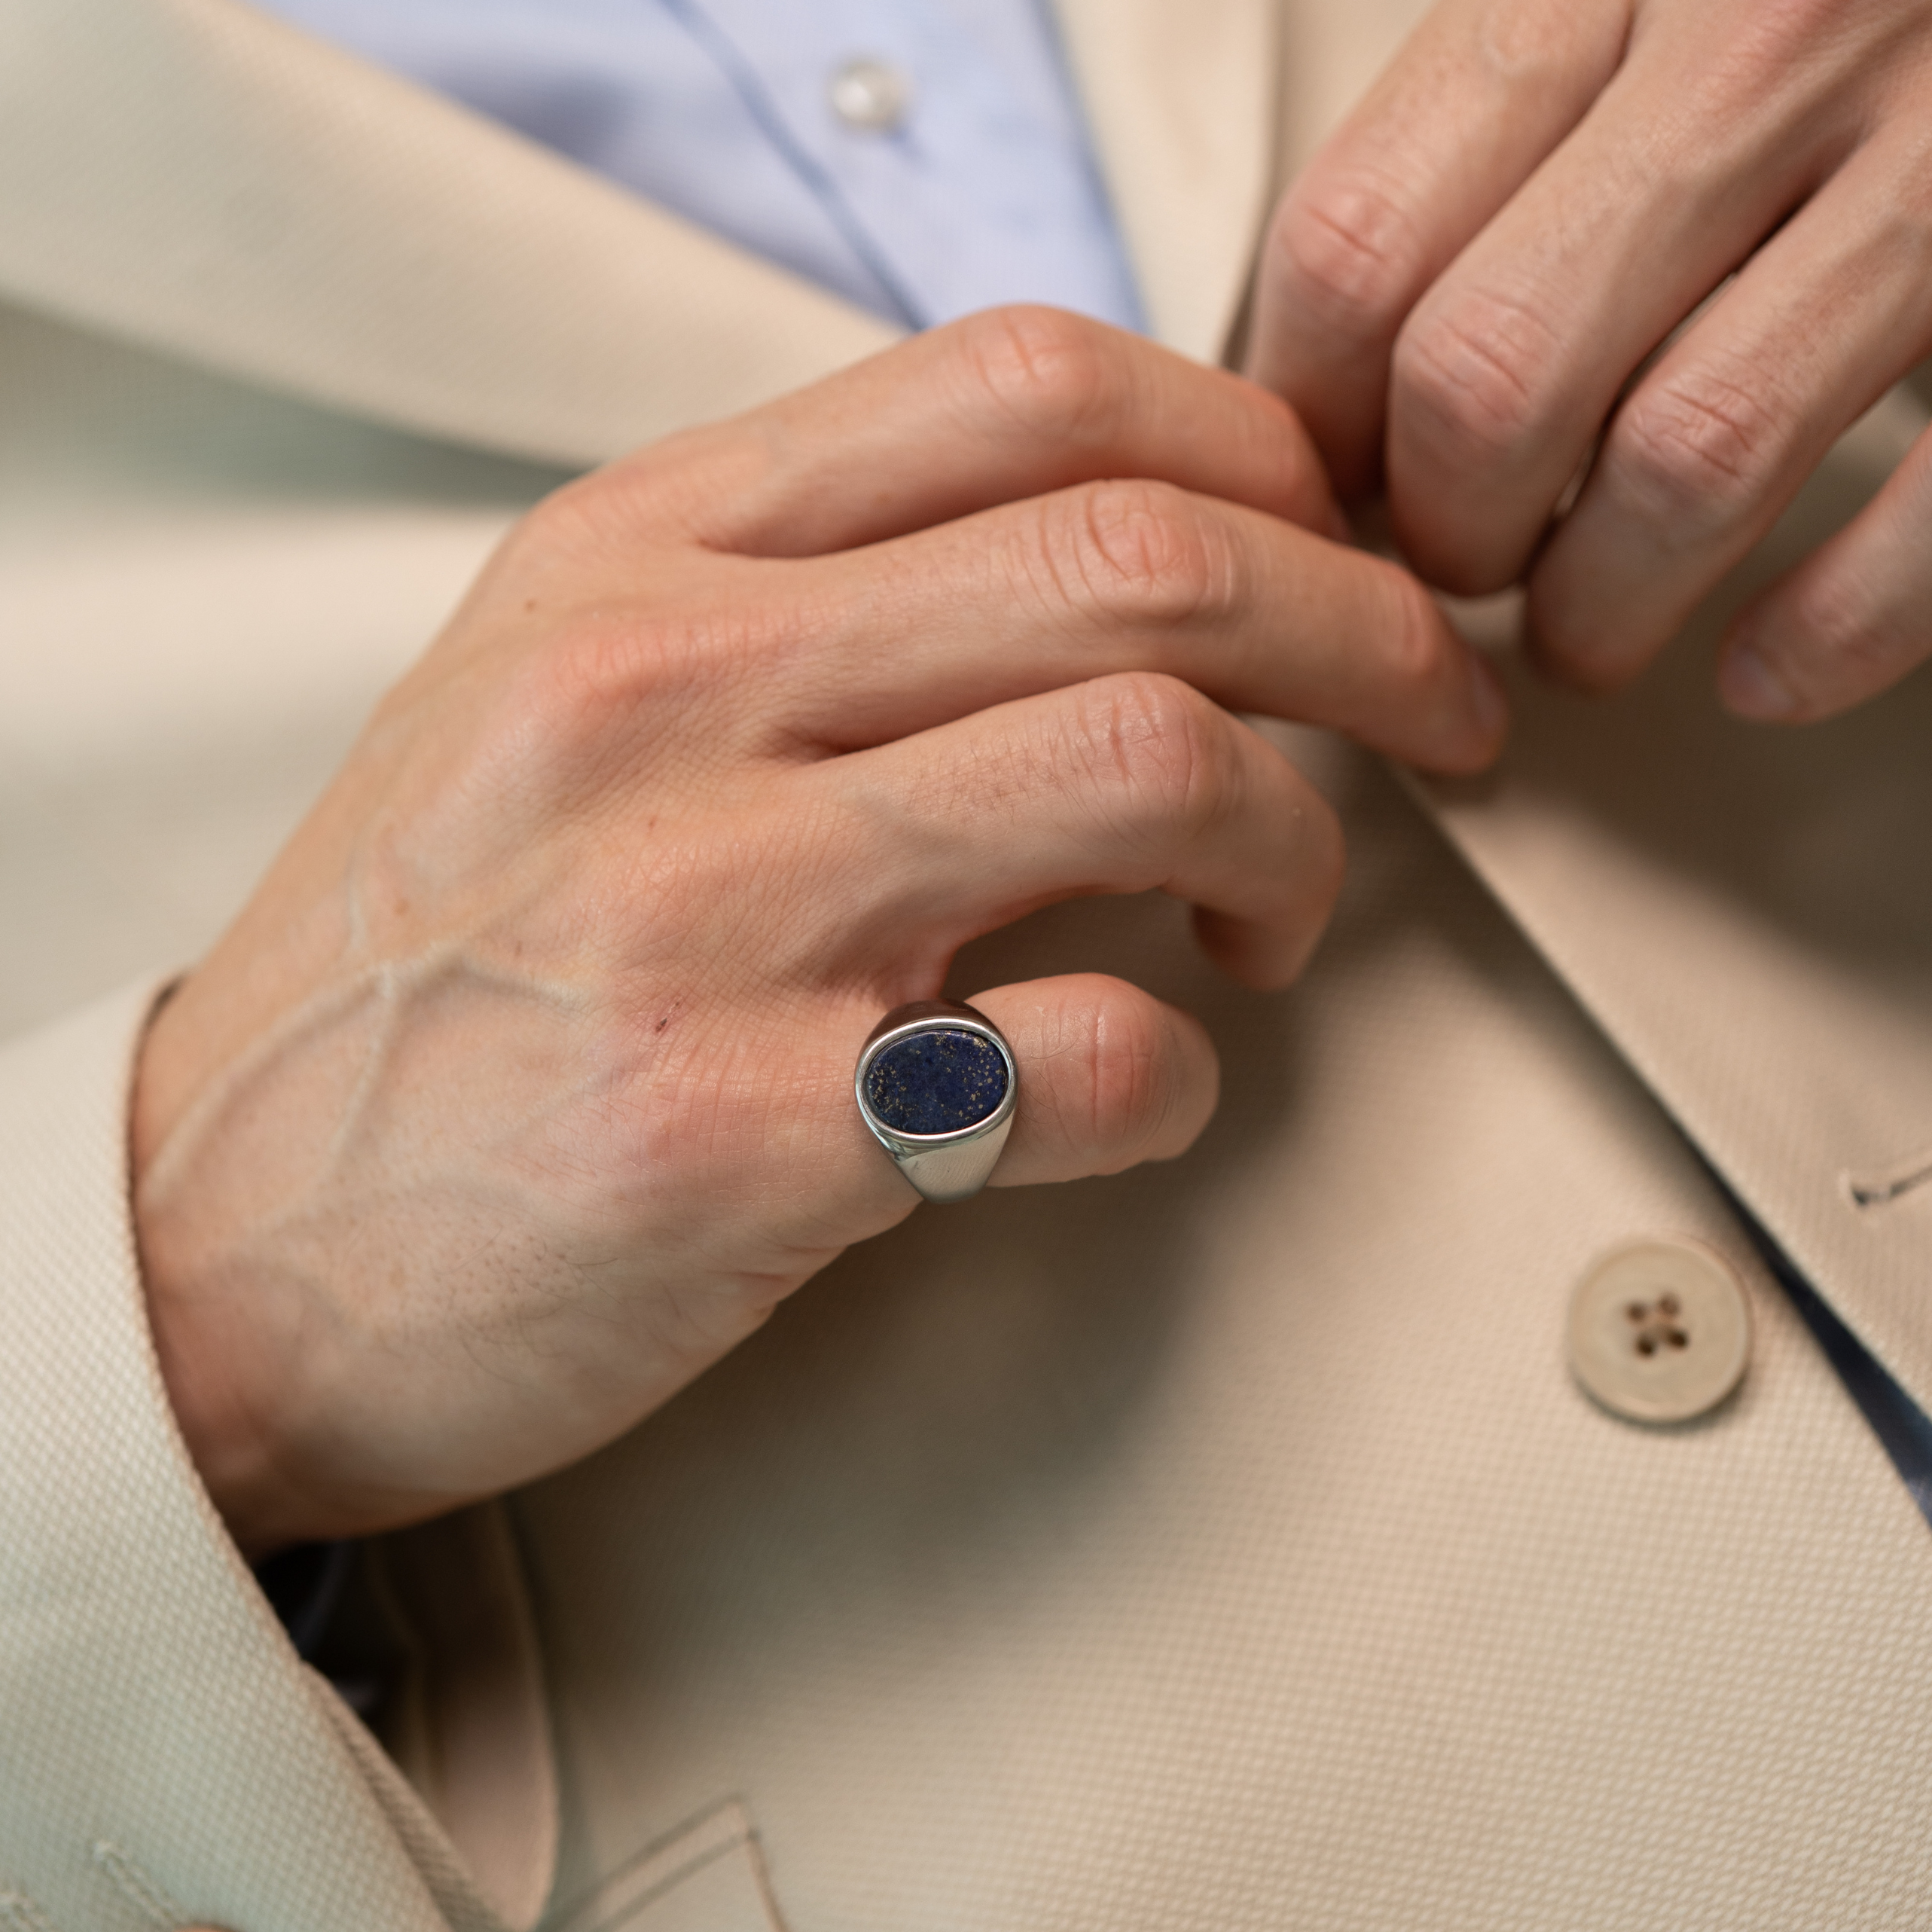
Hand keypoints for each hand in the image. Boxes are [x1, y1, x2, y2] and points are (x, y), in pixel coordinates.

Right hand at [132, 308, 1505, 1554]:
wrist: (221, 1231)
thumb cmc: (424, 975)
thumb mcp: (559, 699)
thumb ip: (805, 605)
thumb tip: (1114, 584)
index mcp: (638, 557)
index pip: (1032, 386)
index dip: (1262, 446)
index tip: (1340, 543)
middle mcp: (669, 692)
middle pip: (1148, 556)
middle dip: (1369, 630)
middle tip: (1432, 712)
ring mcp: (701, 907)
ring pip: (1158, 768)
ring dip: (1296, 843)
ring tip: (1271, 916)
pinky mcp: (739, 1131)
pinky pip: (1094, 1050)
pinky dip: (1187, 1072)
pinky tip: (1142, 1085)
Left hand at [1248, 0, 1931, 721]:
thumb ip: (1496, 121)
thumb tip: (1325, 377)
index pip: (1357, 251)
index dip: (1317, 424)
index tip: (1337, 492)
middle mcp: (1776, 30)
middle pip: (1491, 378)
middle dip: (1447, 534)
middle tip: (1470, 565)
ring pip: (1687, 463)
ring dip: (1600, 609)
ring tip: (1586, 634)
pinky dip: (1829, 634)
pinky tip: (1764, 670)